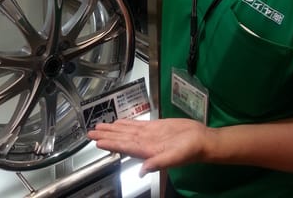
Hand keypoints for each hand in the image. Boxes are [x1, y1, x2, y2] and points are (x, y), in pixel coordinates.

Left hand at [87, 117, 214, 176]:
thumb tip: (143, 170)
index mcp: (148, 150)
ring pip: (127, 130)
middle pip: (121, 138)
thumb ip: (158, 163)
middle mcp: (145, 142)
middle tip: (90, 133)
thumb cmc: (191, 150)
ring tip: (100, 127)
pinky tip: (120, 122)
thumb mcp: (175, 157)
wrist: (202, 139)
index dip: (110, 143)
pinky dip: (127, 123)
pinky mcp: (156, 126)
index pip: (124, 146)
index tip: (97, 141)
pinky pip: (138, 125)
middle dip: (106, 135)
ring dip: (113, 128)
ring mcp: (150, 134)